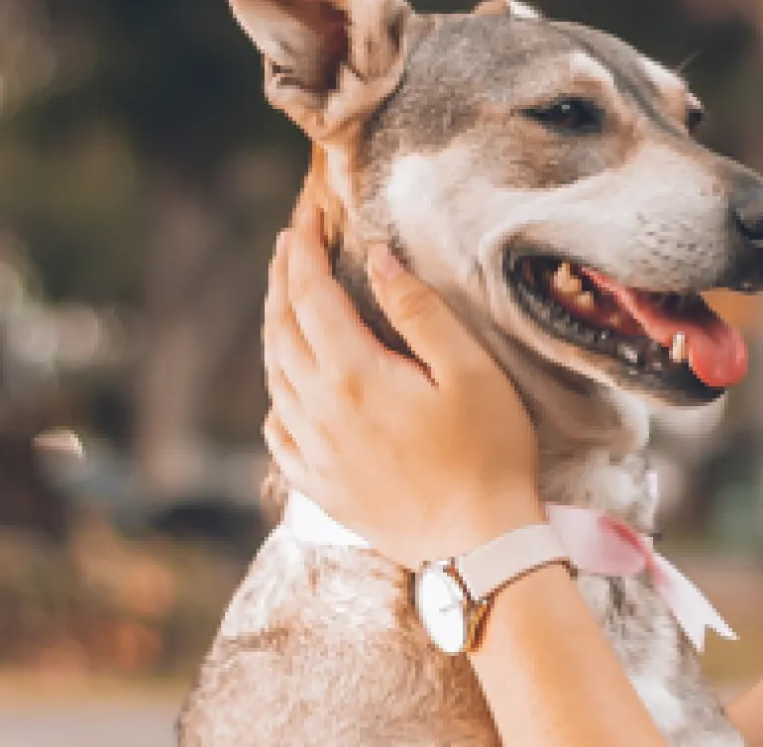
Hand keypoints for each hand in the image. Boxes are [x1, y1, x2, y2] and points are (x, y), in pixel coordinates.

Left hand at [261, 204, 542, 566]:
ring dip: (276, 329)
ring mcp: (314, 454)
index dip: (303, 249)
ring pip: (275, 378)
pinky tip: (289, 388)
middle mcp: (318, 412)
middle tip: (288, 243)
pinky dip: (278, 395)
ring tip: (286, 300)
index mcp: (352, 375)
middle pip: (281, 330)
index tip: (306, 215)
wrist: (480, 548)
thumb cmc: (488, 454)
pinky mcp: (321, 488)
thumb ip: (418, 310)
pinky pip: (279, 432)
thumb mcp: (469, 370)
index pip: (311, 294)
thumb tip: (376, 258)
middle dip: (282, 279)